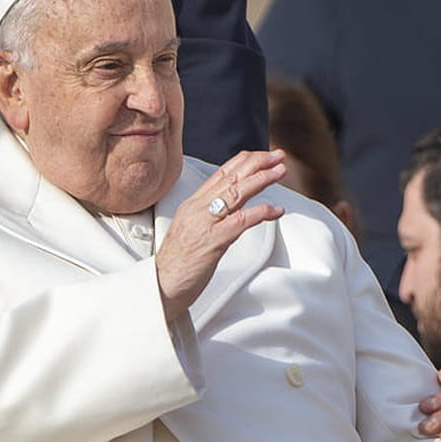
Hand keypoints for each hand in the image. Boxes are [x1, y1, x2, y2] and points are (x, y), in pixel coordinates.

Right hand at [156, 149, 286, 320]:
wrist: (160, 286)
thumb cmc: (178, 263)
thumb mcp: (194, 231)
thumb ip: (212, 216)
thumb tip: (234, 209)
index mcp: (193, 204)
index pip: (222, 174)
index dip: (245, 162)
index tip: (264, 156)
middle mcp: (198, 208)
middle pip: (231, 177)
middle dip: (258, 163)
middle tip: (278, 156)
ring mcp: (204, 223)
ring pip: (236, 193)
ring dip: (262, 180)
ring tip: (280, 172)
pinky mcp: (213, 241)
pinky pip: (240, 221)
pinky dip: (261, 212)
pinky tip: (276, 210)